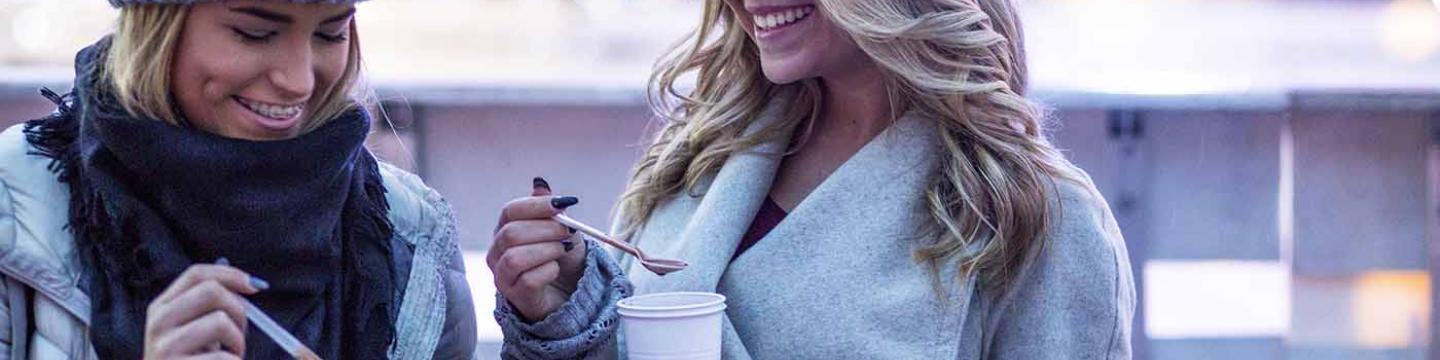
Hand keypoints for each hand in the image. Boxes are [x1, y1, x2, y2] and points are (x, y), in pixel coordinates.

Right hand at [144, 261, 266, 358]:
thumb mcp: (195, 329)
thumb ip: (213, 305)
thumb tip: (252, 283)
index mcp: (161, 307)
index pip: (196, 274)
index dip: (230, 274)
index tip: (255, 287)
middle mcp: (158, 322)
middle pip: (211, 291)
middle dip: (239, 310)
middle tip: (241, 333)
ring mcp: (165, 347)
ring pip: (220, 321)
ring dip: (238, 341)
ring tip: (232, 355)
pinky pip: (224, 357)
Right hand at [488, 177, 587, 321]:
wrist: (572, 290)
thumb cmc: (562, 256)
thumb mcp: (560, 228)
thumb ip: (549, 208)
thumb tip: (539, 183)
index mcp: (505, 228)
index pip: (511, 211)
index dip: (537, 205)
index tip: (562, 204)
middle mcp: (498, 251)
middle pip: (512, 233)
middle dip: (546, 230)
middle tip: (568, 233)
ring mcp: (503, 275)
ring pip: (515, 258)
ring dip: (547, 250)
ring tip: (563, 250)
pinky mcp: (515, 296)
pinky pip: (528, 280)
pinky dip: (548, 271)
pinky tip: (556, 270)